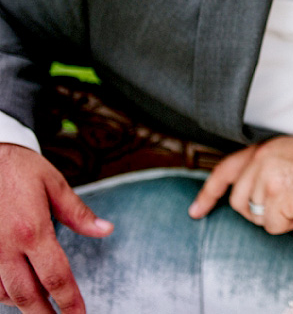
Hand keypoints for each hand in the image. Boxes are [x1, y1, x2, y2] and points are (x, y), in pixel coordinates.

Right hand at [0, 143, 112, 313]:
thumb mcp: (54, 184)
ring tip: (43, 308)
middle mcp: (5, 246)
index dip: (69, 301)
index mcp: (33, 230)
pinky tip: (17, 292)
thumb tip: (106, 230)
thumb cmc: (19, 169)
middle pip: (27, 295)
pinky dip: (2, 294)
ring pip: (3, 294)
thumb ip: (79, 213)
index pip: (56, 276)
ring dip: (24, 304)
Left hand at [188, 137, 292, 233]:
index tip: (196, 212)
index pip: (225, 170)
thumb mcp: (291, 156)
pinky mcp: (280, 195)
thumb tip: (246, 197)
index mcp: (264, 148)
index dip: (208, 194)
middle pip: (239, 202)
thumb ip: (265, 168)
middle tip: (285, 206)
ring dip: (276, 217)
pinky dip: (289, 225)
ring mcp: (269, 177)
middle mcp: (262, 159)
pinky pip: (273, 226)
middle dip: (258, 212)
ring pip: (256, 216)